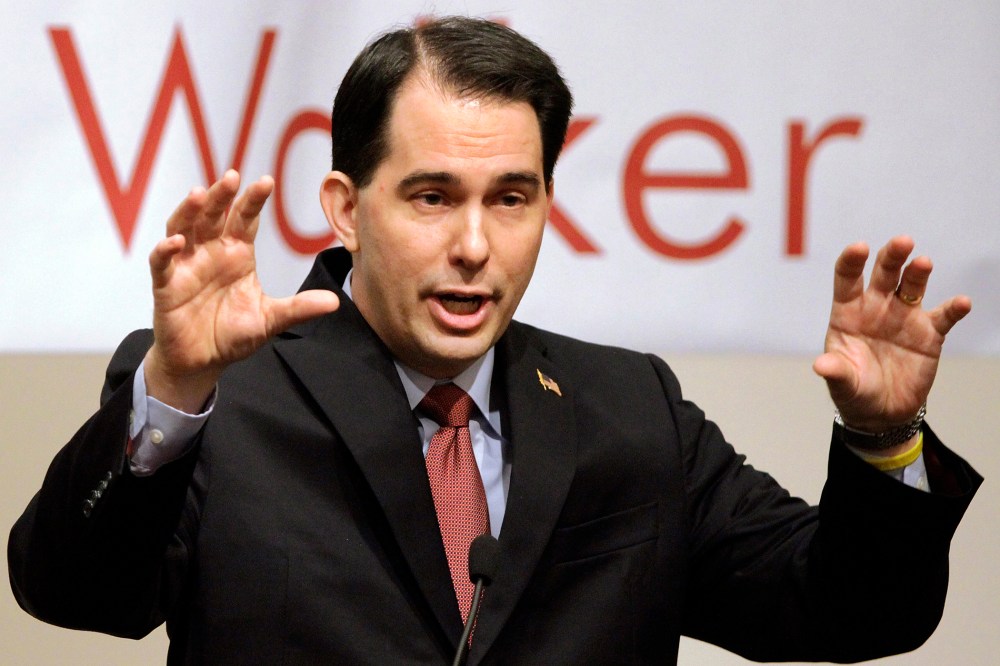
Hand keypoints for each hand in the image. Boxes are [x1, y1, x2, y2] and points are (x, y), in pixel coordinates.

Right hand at [144, 170, 339, 411]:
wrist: (203, 362)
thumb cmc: (233, 334)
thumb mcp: (270, 320)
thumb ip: (298, 308)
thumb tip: (336, 301)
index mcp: (237, 254)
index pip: (245, 219)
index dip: (253, 200)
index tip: (266, 181)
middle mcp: (211, 253)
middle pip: (212, 215)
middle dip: (220, 195)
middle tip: (231, 177)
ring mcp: (186, 266)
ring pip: (183, 228)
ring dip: (189, 211)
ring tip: (198, 194)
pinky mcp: (166, 286)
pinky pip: (161, 263)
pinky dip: (165, 250)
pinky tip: (175, 242)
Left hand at [813, 236, 970, 433]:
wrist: (882, 413)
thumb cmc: (855, 391)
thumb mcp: (842, 383)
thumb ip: (835, 371)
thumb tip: (821, 366)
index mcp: (848, 312)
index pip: (847, 279)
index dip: (852, 261)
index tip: (859, 247)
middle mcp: (876, 308)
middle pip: (884, 273)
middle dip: (892, 256)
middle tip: (902, 242)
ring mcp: (904, 317)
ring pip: (912, 286)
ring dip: (918, 273)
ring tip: (923, 263)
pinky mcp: (929, 334)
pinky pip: (943, 317)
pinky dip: (953, 309)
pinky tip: (961, 303)